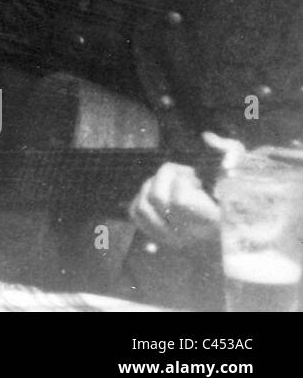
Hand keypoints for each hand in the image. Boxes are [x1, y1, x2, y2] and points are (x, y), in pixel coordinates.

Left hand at [128, 132, 238, 249]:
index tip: (197, 178)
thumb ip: (230, 152)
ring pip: (143, 206)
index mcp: (213, 220)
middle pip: (157, 198)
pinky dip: (141, 198)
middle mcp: (191, 234)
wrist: (236, 222)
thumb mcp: (242, 169)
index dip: (182, 180)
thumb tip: (208, 138)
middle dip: (166, 176)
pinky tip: (160, 192)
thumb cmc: (238, 192)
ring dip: (152, 186)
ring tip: (172, 184)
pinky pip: (136, 214)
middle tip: (185, 176)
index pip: (180, 200)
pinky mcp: (160, 236)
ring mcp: (174, 238)